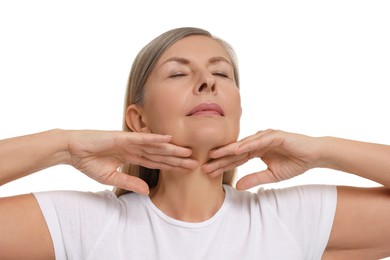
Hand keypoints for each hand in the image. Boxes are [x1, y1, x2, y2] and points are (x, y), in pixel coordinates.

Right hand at [67, 130, 197, 193]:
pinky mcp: (123, 137)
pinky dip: (156, 138)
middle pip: (161, 155)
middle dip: (178, 159)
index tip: (186, 169)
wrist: (73, 151)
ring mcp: (130, 142)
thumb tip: (147, 192)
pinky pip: (143, 138)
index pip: (157, 162)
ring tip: (188, 152)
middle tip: (196, 162)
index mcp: (132, 156)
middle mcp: (135, 148)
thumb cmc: (89, 162)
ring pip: (156, 147)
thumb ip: (130, 182)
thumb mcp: (111, 177)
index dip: (172, 166)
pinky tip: (169, 139)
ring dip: (172, 149)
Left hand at [202, 129, 321, 189]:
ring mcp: (265, 137)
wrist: (314, 156)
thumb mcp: (271, 175)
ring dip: (229, 149)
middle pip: (235, 151)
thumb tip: (237, 187)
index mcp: (255, 151)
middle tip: (204, 164)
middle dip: (220, 158)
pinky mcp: (275, 135)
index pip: (235, 159)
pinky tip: (236, 149)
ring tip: (214, 155)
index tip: (208, 171)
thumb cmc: (294, 163)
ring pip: (243, 144)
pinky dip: (247, 144)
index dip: (222, 165)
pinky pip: (258, 141)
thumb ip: (254, 179)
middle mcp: (257, 142)